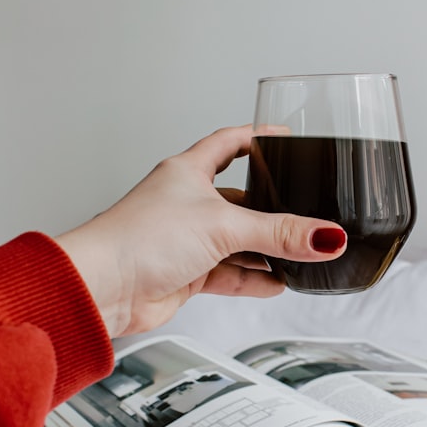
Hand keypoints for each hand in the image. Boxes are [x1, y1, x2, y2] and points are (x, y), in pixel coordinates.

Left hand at [54, 126, 346, 335]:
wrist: (103, 287)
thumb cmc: (137, 239)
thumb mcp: (223, 226)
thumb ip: (278, 233)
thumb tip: (323, 236)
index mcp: (188, 172)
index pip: (229, 144)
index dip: (256, 138)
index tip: (283, 138)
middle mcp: (186, 203)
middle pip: (240, 200)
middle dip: (270, 210)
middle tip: (303, 214)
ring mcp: (185, 240)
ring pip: (236, 241)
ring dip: (264, 251)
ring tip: (298, 256)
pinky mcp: (184, 273)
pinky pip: (228, 274)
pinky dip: (252, 279)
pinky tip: (274, 283)